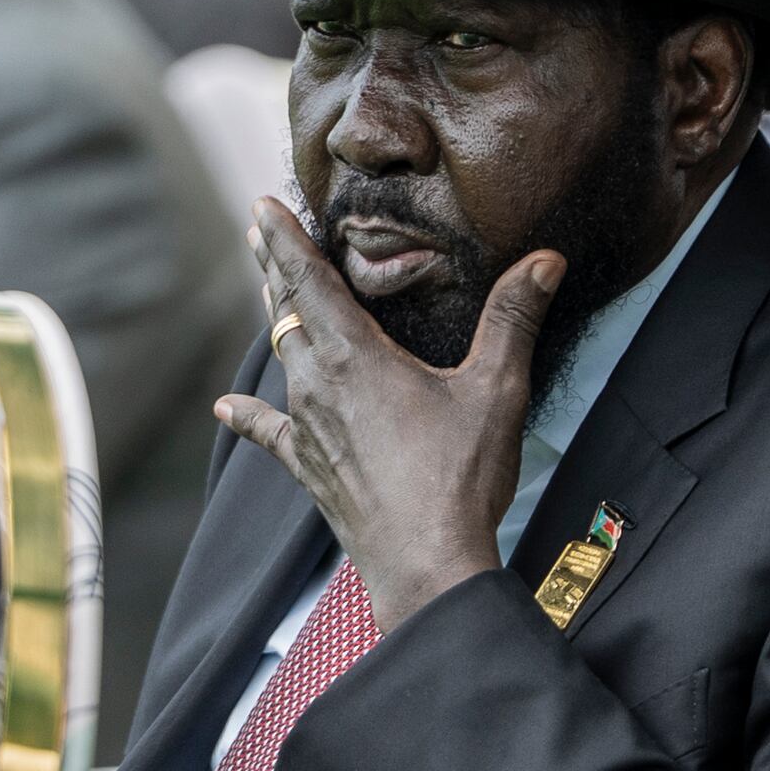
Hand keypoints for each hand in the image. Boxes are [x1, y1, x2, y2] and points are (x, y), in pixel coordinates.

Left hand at [218, 198, 562, 634]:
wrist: (428, 564)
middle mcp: (319, 386)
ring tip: (265, 288)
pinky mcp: (309, 468)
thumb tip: (545, 259)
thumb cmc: (461, 476)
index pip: (310, 282)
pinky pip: (269, 432)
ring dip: (273, 319)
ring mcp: (309, 429)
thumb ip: (513, 318)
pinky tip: (224, 410)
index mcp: (355, 356)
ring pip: (280, 358)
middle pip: (285, 311)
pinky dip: (248, 415)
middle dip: (273, 265)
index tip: (264, 206)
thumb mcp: (496, 389)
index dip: (287, 241)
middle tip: (256, 227)